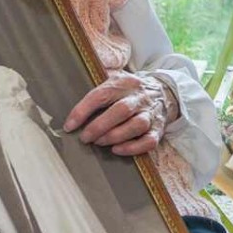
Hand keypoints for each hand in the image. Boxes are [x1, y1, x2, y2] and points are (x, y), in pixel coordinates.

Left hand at [62, 71, 179, 154]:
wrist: (163, 92)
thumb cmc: (130, 92)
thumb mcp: (115, 82)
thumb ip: (98, 92)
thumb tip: (71, 113)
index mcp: (124, 83)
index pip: (101, 95)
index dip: (83, 111)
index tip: (69, 126)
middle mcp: (139, 97)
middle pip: (121, 110)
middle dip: (99, 126)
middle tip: (85, 138)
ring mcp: (150, 113)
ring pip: (136, 125)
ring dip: (115, 136)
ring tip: (99, 142)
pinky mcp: (158, 129)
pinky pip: (148, 141)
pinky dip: (132, 148)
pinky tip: (117, 150)